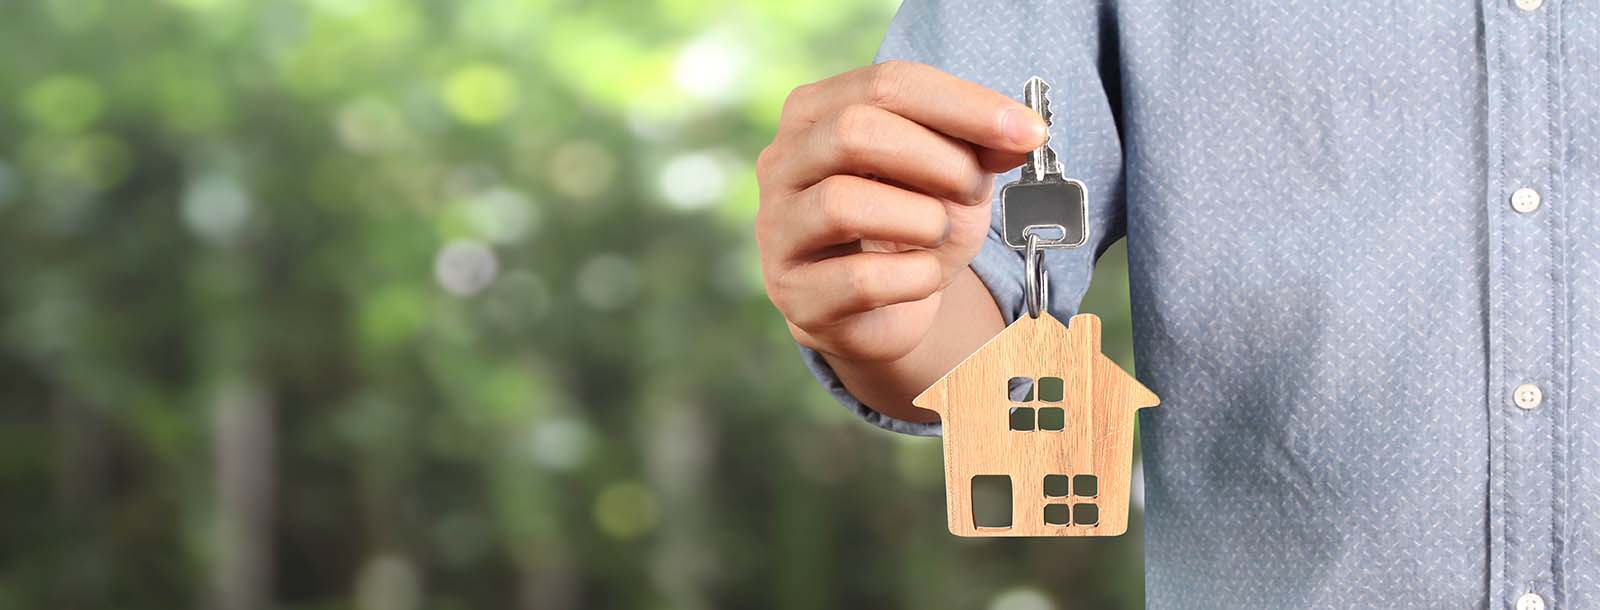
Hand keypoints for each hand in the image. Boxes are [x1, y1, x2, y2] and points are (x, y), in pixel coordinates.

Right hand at [755, 61, 1047, 362]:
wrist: (881, 308)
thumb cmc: (911, 226)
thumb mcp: (952, 175)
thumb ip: (979, 146)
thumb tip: (1021, 132)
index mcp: (815, 112)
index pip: (887, 84)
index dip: (965, 105)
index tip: (1028, 132)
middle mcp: (782, 162)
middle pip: (853, 131)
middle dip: (937, 161)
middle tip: (971, 190)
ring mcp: (778, 229)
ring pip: (842, 203)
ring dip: (921, 219)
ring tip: (940, 232)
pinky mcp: (794, 293)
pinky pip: (859, 279)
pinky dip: (913, 277)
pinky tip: (924, 277)